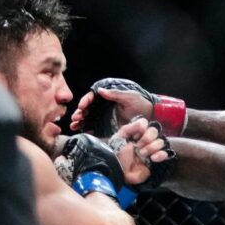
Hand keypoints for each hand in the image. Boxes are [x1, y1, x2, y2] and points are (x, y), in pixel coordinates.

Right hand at [71, 77, 185, 136]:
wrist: (150, 117)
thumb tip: (100, 90)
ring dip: (80, 122)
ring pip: (89, 119)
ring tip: (74, 126)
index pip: (92, 98)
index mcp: (107, 98)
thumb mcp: (129, 97)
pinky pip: (96, 128)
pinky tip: (83, 133)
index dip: (85, 102)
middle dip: (80, 113)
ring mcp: (105, 117)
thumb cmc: (140, 103)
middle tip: (75, 119)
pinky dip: (88, 130)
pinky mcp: (108, 127)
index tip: (82, 107)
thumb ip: (116, 94)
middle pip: (88, 109)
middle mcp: (103, 107)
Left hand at [110, 117, 169, 184]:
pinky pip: (165, 153)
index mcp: (135, 133)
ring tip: (142, 154)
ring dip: (151, 147)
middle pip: (154, 131)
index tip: (135, 136)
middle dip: (147, 138)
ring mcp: (151, 150)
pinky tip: (152, 159)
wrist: (119, 172)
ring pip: (160, 142)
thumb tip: (144, 123)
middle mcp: (144, 140)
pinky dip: (160, 155)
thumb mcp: (118, 139)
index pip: (145, 123)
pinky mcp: (156, 160)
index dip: (142, 127)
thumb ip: (128, 128)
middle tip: (138, 146)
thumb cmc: (117, 155)